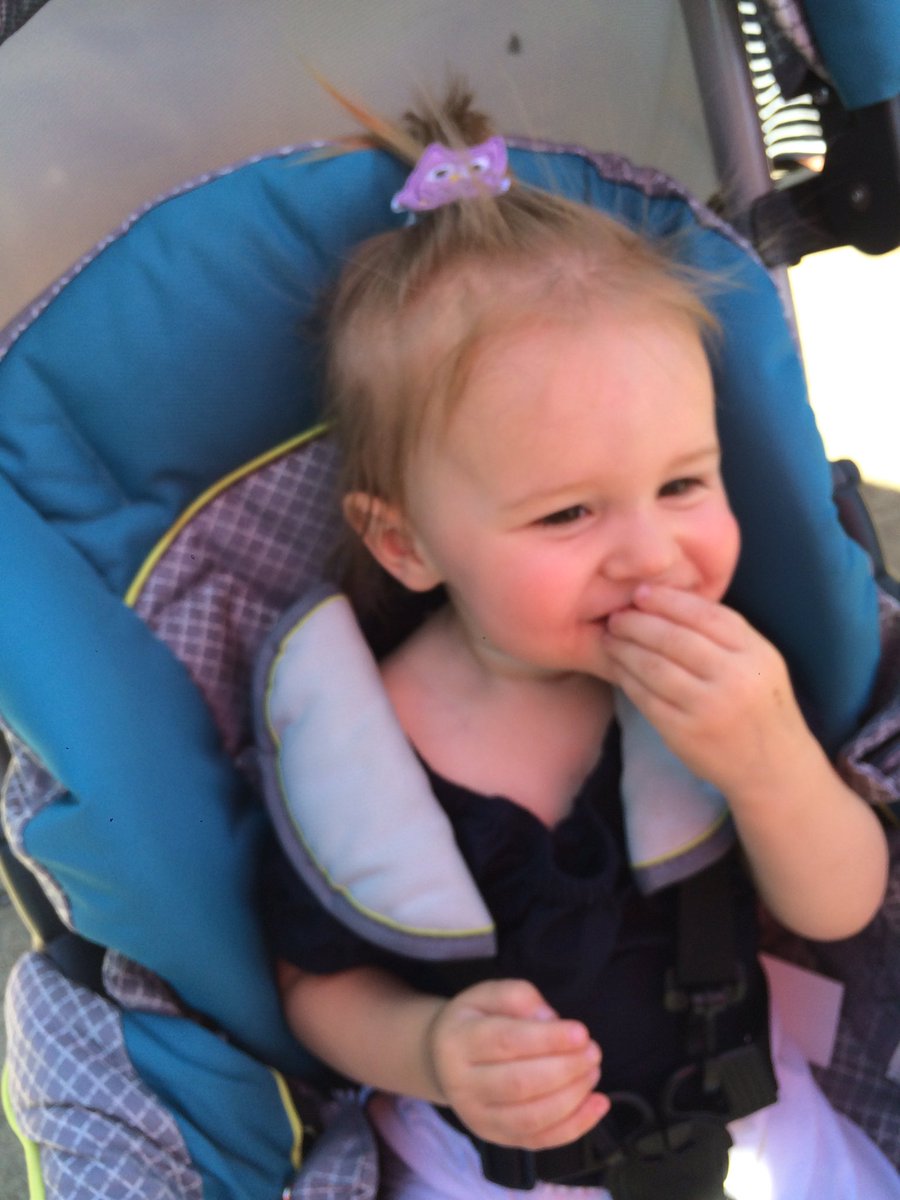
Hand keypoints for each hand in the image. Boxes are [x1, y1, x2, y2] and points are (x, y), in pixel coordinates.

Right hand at [425, 978, 608, 1148]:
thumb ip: (518, 997)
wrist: (443, 1061)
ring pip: (530, 1118)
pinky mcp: (497, 1139)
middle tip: (593, 1052)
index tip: (581, 1032)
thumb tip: (551, 1021)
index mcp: (458, 1041)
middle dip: (565, 1069)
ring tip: (593, 1072)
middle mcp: (462, 1086)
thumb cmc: (474, 1021)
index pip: (506, 1042)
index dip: (547, 1039)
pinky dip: (575, 1126)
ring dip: (572, 1098)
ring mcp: (478, 1119)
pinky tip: (598, 1104)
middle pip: (519, 1084)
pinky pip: (539, 1141)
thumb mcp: (487, 994)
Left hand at [603, 584, 811, 798]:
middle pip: (674, 638)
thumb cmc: (759, 706)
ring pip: (654, 667)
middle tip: (616, 615)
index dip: (667, 600)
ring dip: (625, 649)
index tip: (640, 593)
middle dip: (637, 622)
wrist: (774, 768)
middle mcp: (734, 678)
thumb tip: (666, 601)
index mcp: (755, 653)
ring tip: (610, 638)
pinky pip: (646, 698)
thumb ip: (724, 634)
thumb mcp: (760, 662)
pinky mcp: (684, 733)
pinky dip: (627, 678)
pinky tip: (618, 667)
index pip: (705, 615)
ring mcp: (708, 708)